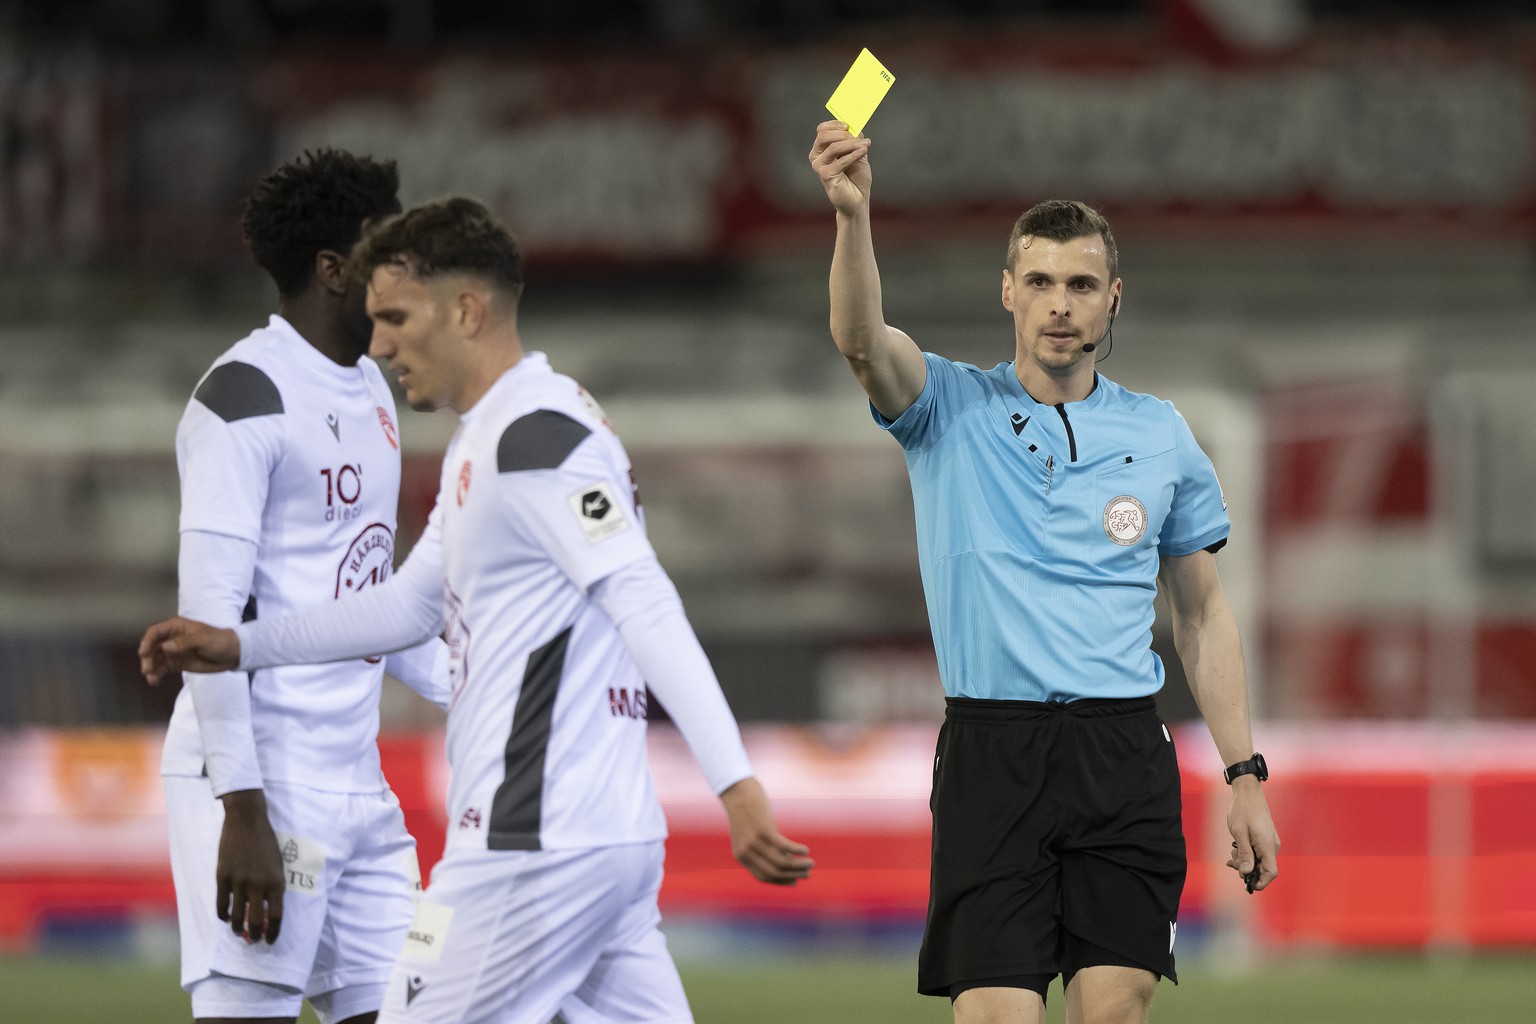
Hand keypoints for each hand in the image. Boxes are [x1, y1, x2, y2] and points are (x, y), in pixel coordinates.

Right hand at [139, 617, 239, 683]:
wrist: (232, 654)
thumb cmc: (219, 641)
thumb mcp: (204, 639)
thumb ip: (185, 642)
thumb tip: (165, 647)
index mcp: (177, 627)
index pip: (156, 632)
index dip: (147, 641)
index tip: (143, 653)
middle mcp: (171, 639)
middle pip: (152, 647)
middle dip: (147, 658)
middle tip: (148, 670)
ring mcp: (173, 652)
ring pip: (154, 659)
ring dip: (150, 668)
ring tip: (152, 679)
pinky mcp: (176, 663)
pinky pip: (162, 669)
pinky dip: (156, 675)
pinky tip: (154, 682)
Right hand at [217, 790, 285, 943]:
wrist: (247, 821)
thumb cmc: (266, 842)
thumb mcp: (278, 864)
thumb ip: (274, 886)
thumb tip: (268, 909)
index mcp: (276, 882)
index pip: (277, 916)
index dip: (273, 932)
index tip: (270, 940)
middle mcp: (258, 885)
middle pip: (255, 921)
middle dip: (255, 935)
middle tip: (253, 940)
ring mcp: (238, 882)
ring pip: (236, 916)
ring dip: (237, 929)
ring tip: (238, 932)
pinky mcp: (222, 877)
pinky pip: (221, 904)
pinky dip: (223, 915)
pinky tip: (225, 918)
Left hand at [719, 776, 813, 885]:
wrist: (736, 790)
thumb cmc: (748, 811)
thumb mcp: (751, 833)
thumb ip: (762, 849)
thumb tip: (786, 862)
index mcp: (741, 856)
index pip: (763, 877)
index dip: (781, 881)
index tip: (795, 880)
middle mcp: (746, 852)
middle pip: (773, 872)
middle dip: (793, 875)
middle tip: (808, 873)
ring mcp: (754, 841)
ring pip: (781, 862)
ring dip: (799, 865)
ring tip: (811, 863)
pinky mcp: (763, 829)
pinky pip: (784, 846)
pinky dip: (796, 850)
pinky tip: (805, 850)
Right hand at [809, 120, 872, 216]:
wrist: (859, 197)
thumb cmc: (856, 176)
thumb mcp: (858, 152)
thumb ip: (855, 140)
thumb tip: (854, 128)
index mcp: (822, 148)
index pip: (822, 129)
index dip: (834, 124)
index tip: (848, 125)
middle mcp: (817, 156)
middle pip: (823, 136)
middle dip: (843, 134)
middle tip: (858, 136)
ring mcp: (820, 166)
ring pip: (833, 147)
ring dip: (852, 144)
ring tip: (866, 145)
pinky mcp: (825, 176)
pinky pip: (840, 161)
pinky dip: (853, 155)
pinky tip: (863, 152)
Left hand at [1225, 777, 1279, 891]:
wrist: (1248, 792)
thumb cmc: (1242, 810)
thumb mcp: (1239, 833)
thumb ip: (1244, 853)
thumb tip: (1246, 873)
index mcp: (1267, 845)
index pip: (1271, 872)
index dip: (1261, 882)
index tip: (1247, 884)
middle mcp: (1272, 845)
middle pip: (1263, 868)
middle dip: (1247, 869)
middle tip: (1231, 861)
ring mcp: (1269, 841)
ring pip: (1259, 860)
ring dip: (1245, 860)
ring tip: (1232, 852)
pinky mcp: (1265, 838)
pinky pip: (1258, 852)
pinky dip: (1247, 854)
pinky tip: (1236, 849)